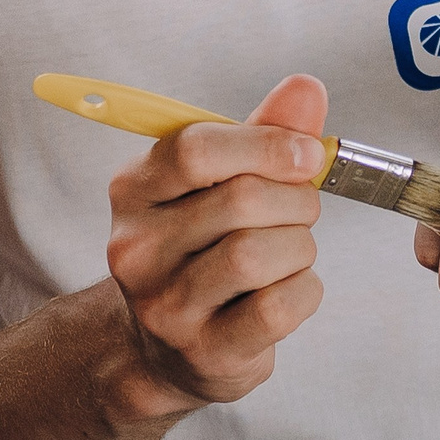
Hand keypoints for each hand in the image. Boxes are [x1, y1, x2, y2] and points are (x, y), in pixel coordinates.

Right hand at [103, 74, 330, 413]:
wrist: (166, 347)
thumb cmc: (201, 249)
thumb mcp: (219, 181)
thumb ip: (262, 132)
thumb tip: (306, 88)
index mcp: (133, 190)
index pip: (194, 148)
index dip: (266, 144)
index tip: (306, 154)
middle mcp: (136, 247)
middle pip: (240, 200)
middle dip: (295, 200)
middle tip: (301, 210)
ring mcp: (165, 305)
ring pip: (259, 254)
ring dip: (299, 246)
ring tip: (291, 250)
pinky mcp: (204, 351)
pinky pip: (278, 306)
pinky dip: (305, 290)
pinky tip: (290, 287)